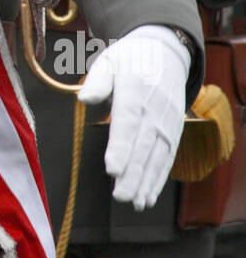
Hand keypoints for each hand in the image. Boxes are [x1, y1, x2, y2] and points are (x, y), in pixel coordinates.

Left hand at [78, 24, 187, 210]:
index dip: (120, 147)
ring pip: (157, 156)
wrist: (166, 53)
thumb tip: (84, 99)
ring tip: (135, 203)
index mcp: (135, 92)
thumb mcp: (110, 61)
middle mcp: (154, 110)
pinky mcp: (174, 131)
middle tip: (121, 195)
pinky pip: (167, 158)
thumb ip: (97, 82)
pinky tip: (148, 196)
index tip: (112, 169)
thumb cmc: (129, 60)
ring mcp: (167, 122)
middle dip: (133, 173)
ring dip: (147, 181)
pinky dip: (158, 178)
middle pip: (143, 146)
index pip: (127, 123)